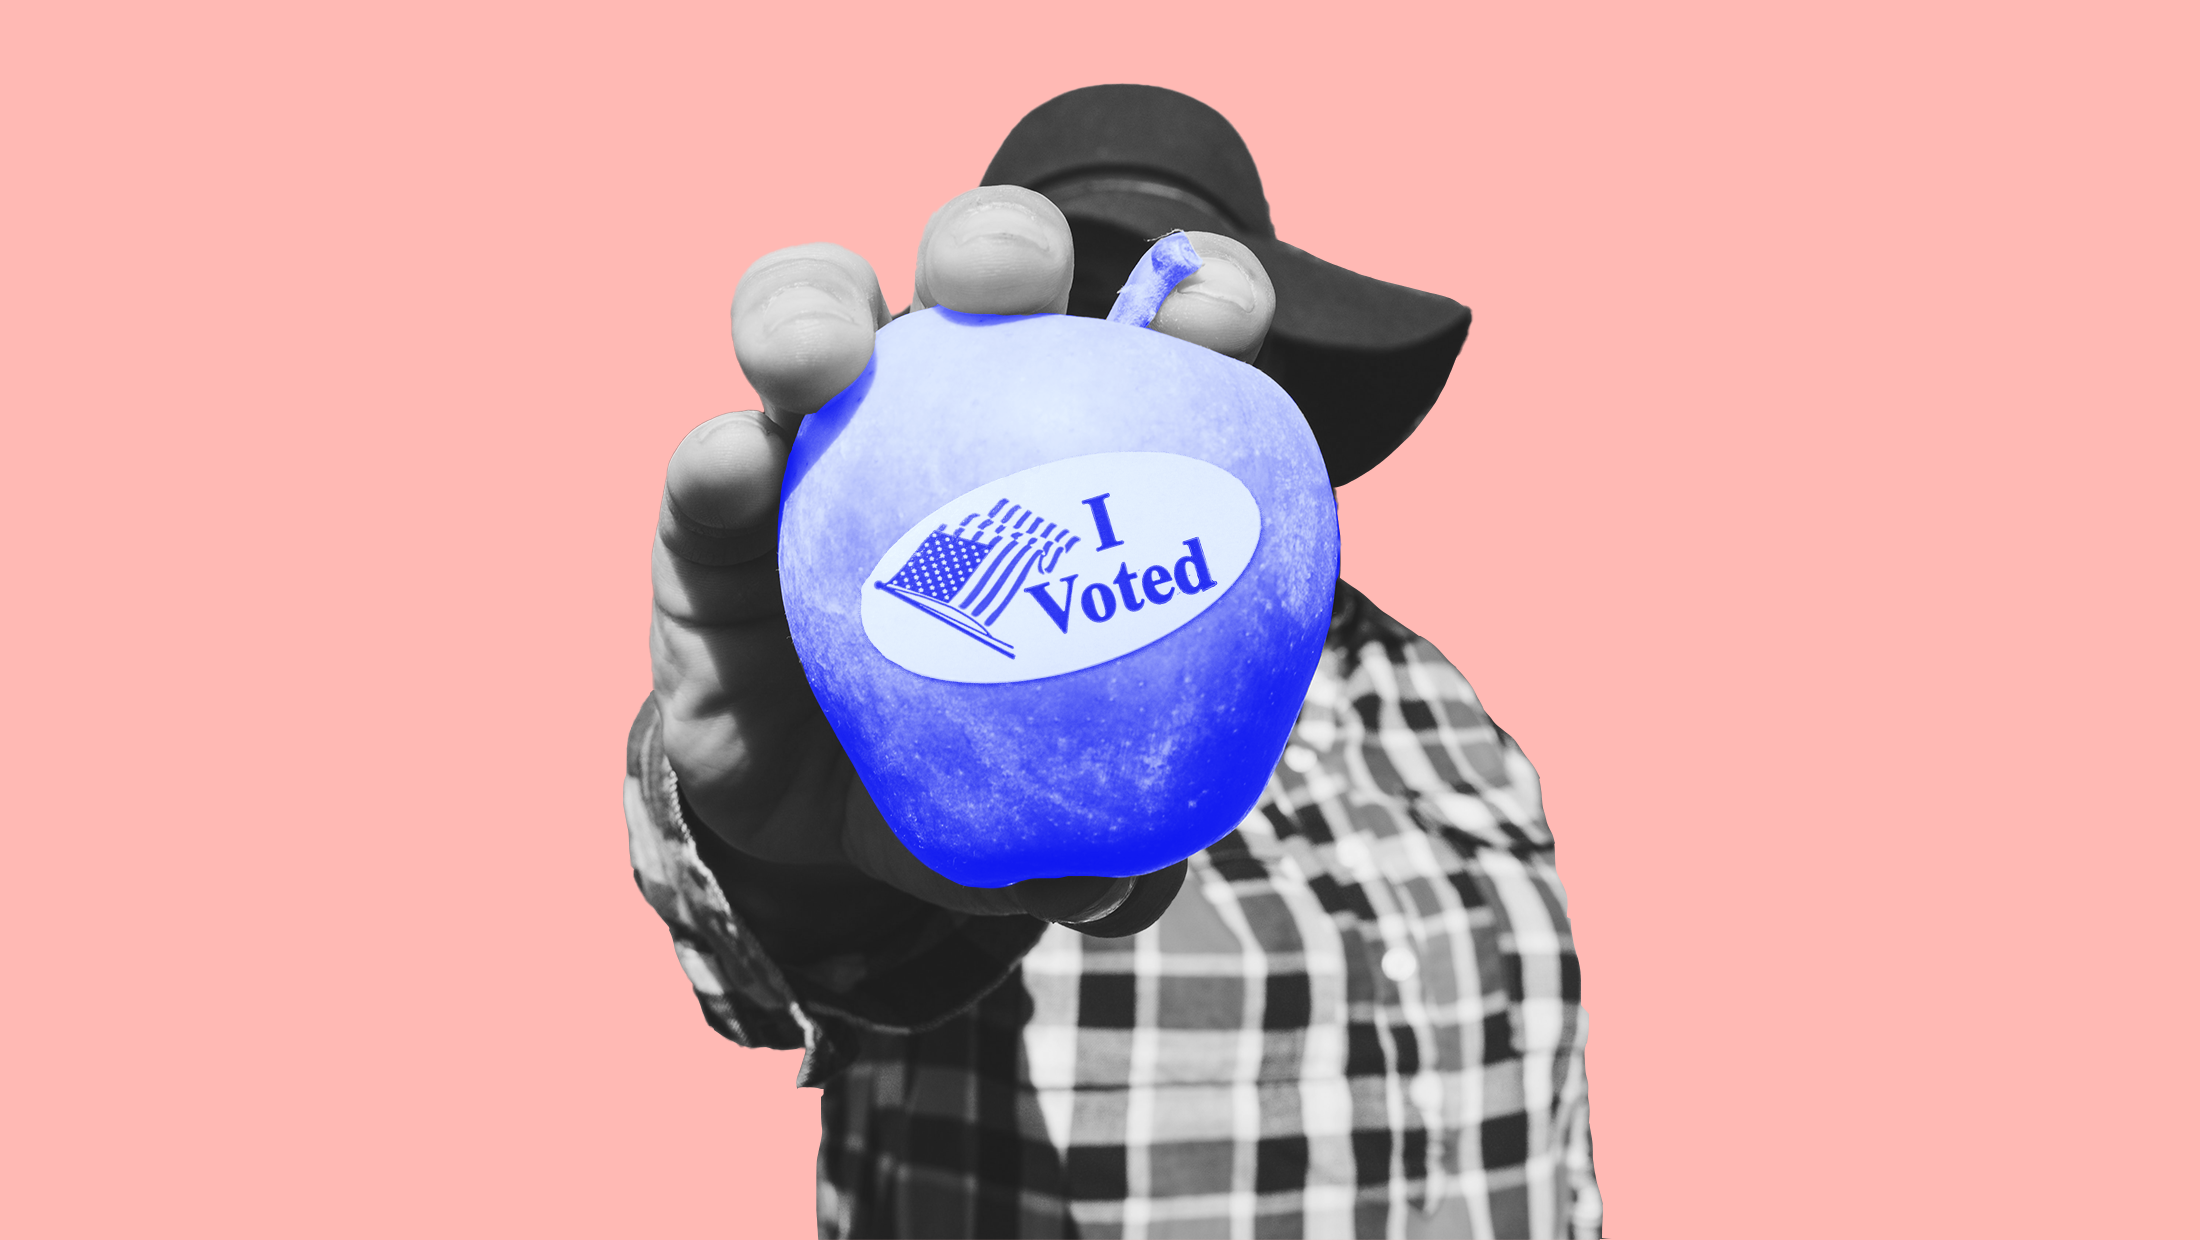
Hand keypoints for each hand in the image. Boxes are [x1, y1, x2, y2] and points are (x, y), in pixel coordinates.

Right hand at [652, 186, 1276, 929]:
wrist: (817, 819)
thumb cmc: (965, 765)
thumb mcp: (1032, 809)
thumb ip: (1082, 835)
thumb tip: (1128, 885)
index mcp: (1073, 446)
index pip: (1152, 341)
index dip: (1197, 303)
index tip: (1218, 329)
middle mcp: (946, 409)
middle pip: (977, 283)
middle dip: (1000, 248)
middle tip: (1009, 288)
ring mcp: (818, 442)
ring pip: (814, 321)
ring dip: (816, 312)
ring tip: (822, 359)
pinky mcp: (711, 506)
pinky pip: (705, 466)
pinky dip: (718, 458)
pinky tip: (735, 469)